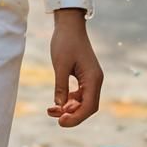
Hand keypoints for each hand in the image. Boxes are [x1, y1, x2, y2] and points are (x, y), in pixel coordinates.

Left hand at [46, 8, 102, 127]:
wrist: (69, 24)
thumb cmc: (65, 42)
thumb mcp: (60, 65)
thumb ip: (60, 86)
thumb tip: (59, 106)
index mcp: (93, 78)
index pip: (89, 106)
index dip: (76, 118)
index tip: (61, 122)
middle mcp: (95, 80)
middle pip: (87, 107)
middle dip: (72, 115)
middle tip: (55, 118)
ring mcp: (90, 78)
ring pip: (82, 102)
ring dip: (69, 108)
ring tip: (51, 111)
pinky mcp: (84, 76)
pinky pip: (79, 94)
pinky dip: (69, 100)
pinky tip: (56, 103)